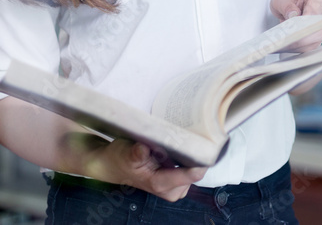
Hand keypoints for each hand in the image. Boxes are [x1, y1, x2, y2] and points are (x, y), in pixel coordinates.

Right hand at [84, 138, 206, 201]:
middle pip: (197, 169)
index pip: (192, 174)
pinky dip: (188, 154)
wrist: (113, 165)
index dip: (201, 158)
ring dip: (192, 152)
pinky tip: (182, 143)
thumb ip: (136, 153)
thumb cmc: (119, 159)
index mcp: (162, 184)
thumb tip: (143, 149)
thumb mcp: (125, 153)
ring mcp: (176, 186)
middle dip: (196, 152)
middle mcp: (173, 190)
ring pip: (195, 167)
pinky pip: (190, 166)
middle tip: (194, 132)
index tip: (208, 142)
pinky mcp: (177, 180)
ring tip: (185, 136)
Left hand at [269, 0, 321, 53]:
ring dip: (298, 44)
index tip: (294, 27)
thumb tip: (293, 15)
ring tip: (282, 44)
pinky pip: (309, 47)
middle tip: (286, 39)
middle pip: (318, 29)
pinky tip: (286, 47)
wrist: (289, 5)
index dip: (305, 21)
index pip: (314, 12)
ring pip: (315, 40)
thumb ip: (287, 5)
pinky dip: (297, 48)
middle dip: (301, 37)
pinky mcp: (317, 38)